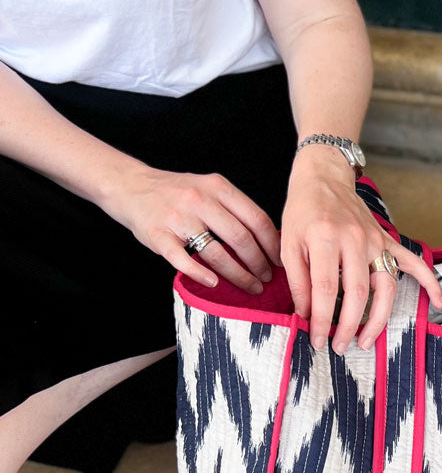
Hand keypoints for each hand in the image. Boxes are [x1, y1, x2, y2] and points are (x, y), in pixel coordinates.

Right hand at [102, 165, 280, 292]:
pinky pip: (183, 260)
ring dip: (238, 275)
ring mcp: (178, 218)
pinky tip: (214, 283)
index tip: (280, 261)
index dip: (272, 244)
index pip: (256, 218)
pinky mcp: (158, 235)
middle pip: (240, 238)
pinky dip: (201, 274)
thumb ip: (234, 208)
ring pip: (216, 253)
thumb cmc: (177, 193)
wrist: (130, 186)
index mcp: (218, 187)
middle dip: (259, 263)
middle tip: (267, 279)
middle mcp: (200, 200)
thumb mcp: (209, 188)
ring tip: (251, 286)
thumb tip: (269, 240)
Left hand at [282, 147, 441, 351]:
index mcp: (325, 239)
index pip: (326, 290)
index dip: (322, 320)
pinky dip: (428, 282)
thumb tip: (307, 315)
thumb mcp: (288, 243)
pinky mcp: (387, 240)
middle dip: (348, 327)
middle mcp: (355, 240)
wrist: (324, 177)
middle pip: (358, 294)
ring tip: (367, 341)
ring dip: (378, 318)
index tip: (316, 339)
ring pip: (385, 287)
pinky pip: (413, 262)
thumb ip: (297, 280)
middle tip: (339, 347)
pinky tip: (438, 302)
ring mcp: (376, 240)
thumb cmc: (303, 211)